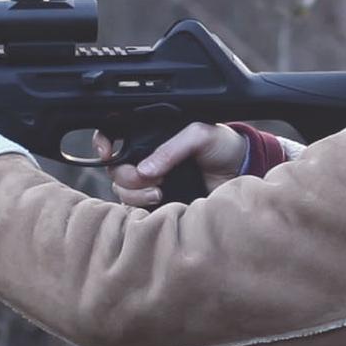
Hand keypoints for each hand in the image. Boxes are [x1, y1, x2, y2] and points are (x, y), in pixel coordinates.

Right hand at [93, 122, 247, 207]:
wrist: (242, 171)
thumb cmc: (222, 146)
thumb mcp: (198, 135)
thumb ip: (171, 149)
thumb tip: (145, 170)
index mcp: (151, 137)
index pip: (114, 136)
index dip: (103, 143)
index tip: (106, 152)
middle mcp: (146, 159)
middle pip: (115, 170)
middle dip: (127, 177)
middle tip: (151, 180)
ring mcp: (150, 182)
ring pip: (122, 191)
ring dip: (135, 194)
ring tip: (160, 194)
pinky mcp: (159, 204)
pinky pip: (136, 210)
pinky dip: (142, 208)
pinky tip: (160, 204)